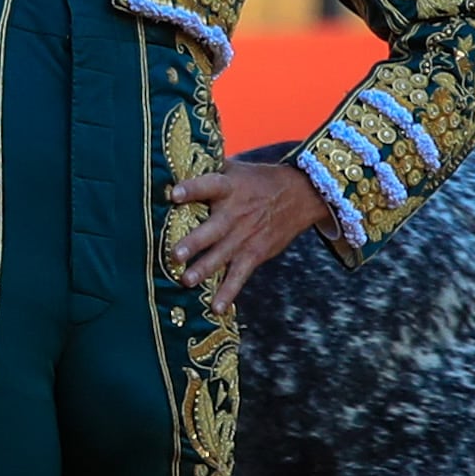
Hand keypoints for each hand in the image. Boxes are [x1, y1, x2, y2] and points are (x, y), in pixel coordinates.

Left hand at [169, 159, 332, 308]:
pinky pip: (240, 275)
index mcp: (228, 187)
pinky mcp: (254, 253)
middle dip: (195, 242)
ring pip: (223, 255)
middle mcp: (236, 213)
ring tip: (187, 281)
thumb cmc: (258, 181)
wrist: (301, 195)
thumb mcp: (236, 170)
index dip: (192, 189)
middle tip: (176, 254)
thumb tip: (174, 167)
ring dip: (205, 269)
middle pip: (213, 229)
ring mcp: (245, 236)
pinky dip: (229, 292)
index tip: (174, 194)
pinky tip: (217, 308)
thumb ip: (209, 171)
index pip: (209, 185)